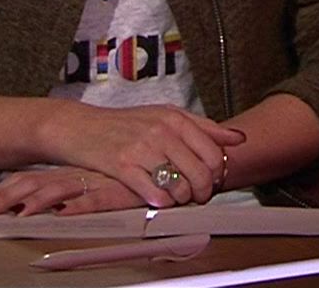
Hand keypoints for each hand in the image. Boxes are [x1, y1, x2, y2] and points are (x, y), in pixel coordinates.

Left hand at [0, 166, 137, 216]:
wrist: (166, 155)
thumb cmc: (135, 168)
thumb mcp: (103, 178)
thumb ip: (84, 187)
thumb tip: (60, 200)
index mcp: (72, 171)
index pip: (32, 178)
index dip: (7, 189)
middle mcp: (78, 174)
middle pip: (35, 183)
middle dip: (6, 197)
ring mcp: (95, 181)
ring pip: (59, 191)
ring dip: (35, 202)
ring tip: (13, 214)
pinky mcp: (116, 190)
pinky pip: (94, 200)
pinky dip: (77, 207)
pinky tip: (61, 212)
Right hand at [42, 103, 244, 207]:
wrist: (79, 127)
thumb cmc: (125, 124)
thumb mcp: (165, 116)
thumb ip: (203, 127)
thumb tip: (239, 138)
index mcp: (175, 118)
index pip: (214, 153)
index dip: (217, 175)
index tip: (211, 181)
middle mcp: (161, 131)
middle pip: (201, 173)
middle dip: (203, 192)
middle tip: (196, 196)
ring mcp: (142, 148)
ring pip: (180, 186)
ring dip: (182, 199)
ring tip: (176, 197)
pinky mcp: (122, 166)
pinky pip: (154, 194)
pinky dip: (161, 203)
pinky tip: (157, 199)